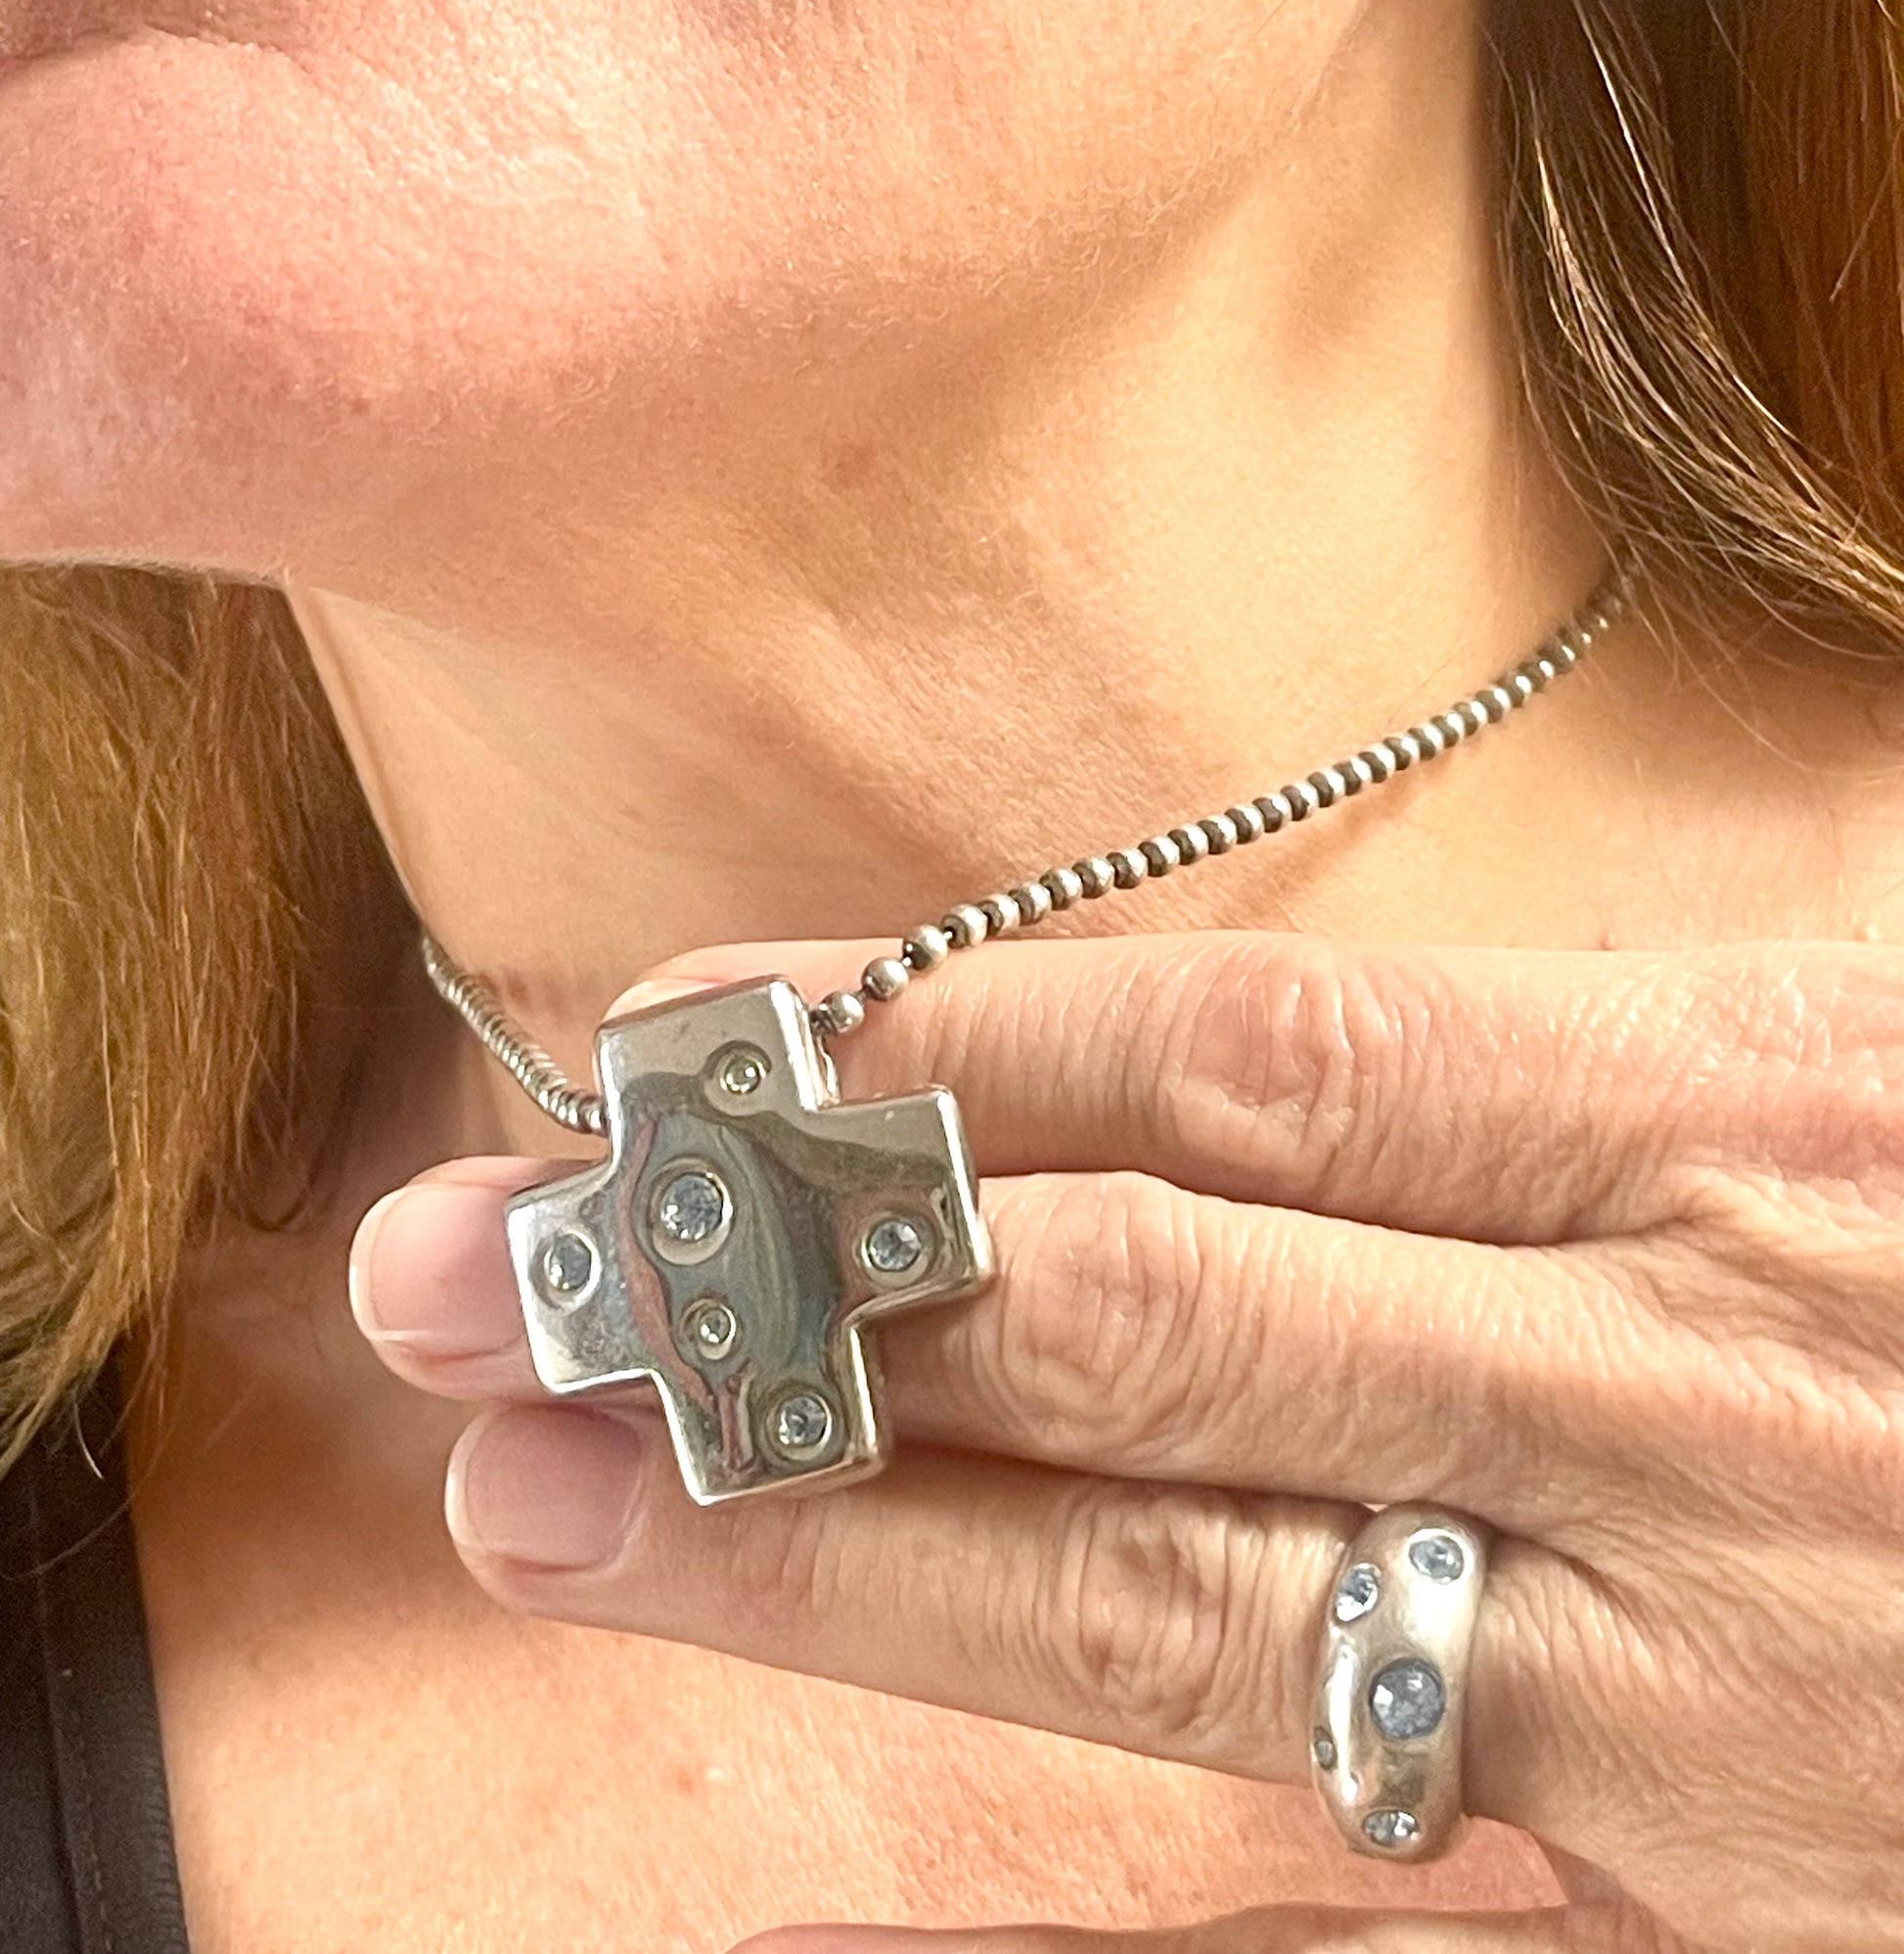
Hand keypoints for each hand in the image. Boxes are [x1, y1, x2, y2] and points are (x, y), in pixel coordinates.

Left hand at [348, 929, 1903, 1953]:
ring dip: (836, 1548)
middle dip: (782, 1288)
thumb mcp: (1865, 1058)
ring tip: (551, 1501)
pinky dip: (1062, 1914)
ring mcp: (1684, 1673)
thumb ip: (1584, 1061)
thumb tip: (1231, 1061)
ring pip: (1182, 1601)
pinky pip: (1355, 1924)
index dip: (926, 1042)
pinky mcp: (1711, 1905)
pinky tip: (816, 1896)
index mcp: (1723, 1126)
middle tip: (483, 1275)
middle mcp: (1672, 1386)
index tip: (679, 1041)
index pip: (1226, 1061)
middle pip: (1135, 1317)